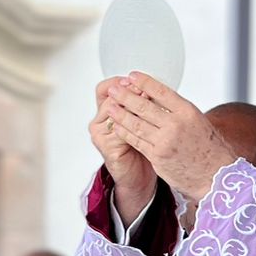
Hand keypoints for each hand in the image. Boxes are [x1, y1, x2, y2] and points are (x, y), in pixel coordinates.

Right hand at [89, 77, 157, 225]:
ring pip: (113, 112)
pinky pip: (119, 131)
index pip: (106, 88)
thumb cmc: (143, 147)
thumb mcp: (142, 121)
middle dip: (129, 91)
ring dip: (131, 105)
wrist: (138, 177)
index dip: (121, 82)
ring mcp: (100, 135)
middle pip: (109, 97)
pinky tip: (147, 122)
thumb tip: (156, 84)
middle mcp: (99, 121)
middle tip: (145, 88)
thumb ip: (143, 104)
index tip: (139, 79)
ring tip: (147, 101)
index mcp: (105, 111)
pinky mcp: (107, 148)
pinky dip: (133, 125)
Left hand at [102, 73, 235, 202]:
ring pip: (136, 124)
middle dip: (125, 96)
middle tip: (114, 88)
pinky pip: (136, 141)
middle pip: (144, 106)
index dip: (144, 83)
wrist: (216, 176)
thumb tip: (160, 99)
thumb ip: (179, 111)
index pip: (161, 91)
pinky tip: (117, 125)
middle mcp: (175, 125)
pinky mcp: (157, 157)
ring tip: (110, 106)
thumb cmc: (210, 149)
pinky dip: (124, 132)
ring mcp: (165, 142)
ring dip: (120, 113)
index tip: (133, 76)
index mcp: (187, 112)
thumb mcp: (199, 122)